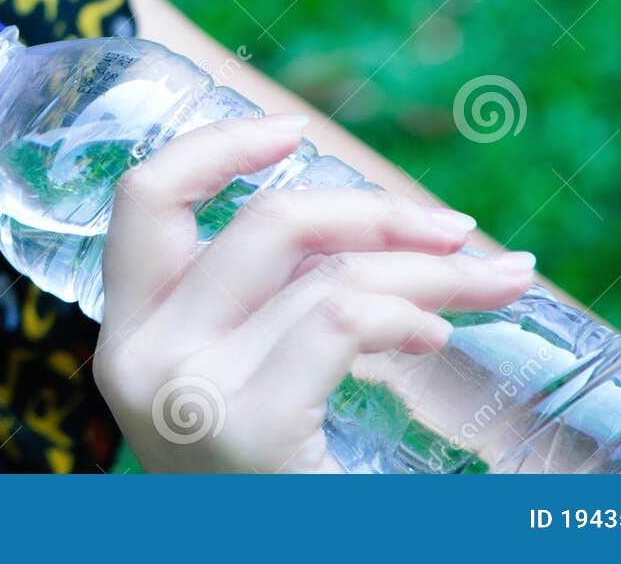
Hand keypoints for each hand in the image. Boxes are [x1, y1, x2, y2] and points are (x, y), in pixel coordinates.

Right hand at [91, 113, 536, 472]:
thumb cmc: (267, 490)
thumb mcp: (240, 386)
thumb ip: (265, 307)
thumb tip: (370, 219)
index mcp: (128, 335)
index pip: (144, 199)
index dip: (218, 146)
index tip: (293, 130)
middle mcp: (139, 357)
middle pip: (265, 222)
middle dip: (375, 210)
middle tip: (454, 229)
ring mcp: (187, 392)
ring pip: (326, 271)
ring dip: (428, 270)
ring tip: (491, 284)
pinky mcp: (245, 428)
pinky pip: (341, 322)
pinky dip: (407, 315)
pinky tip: (437, 341)